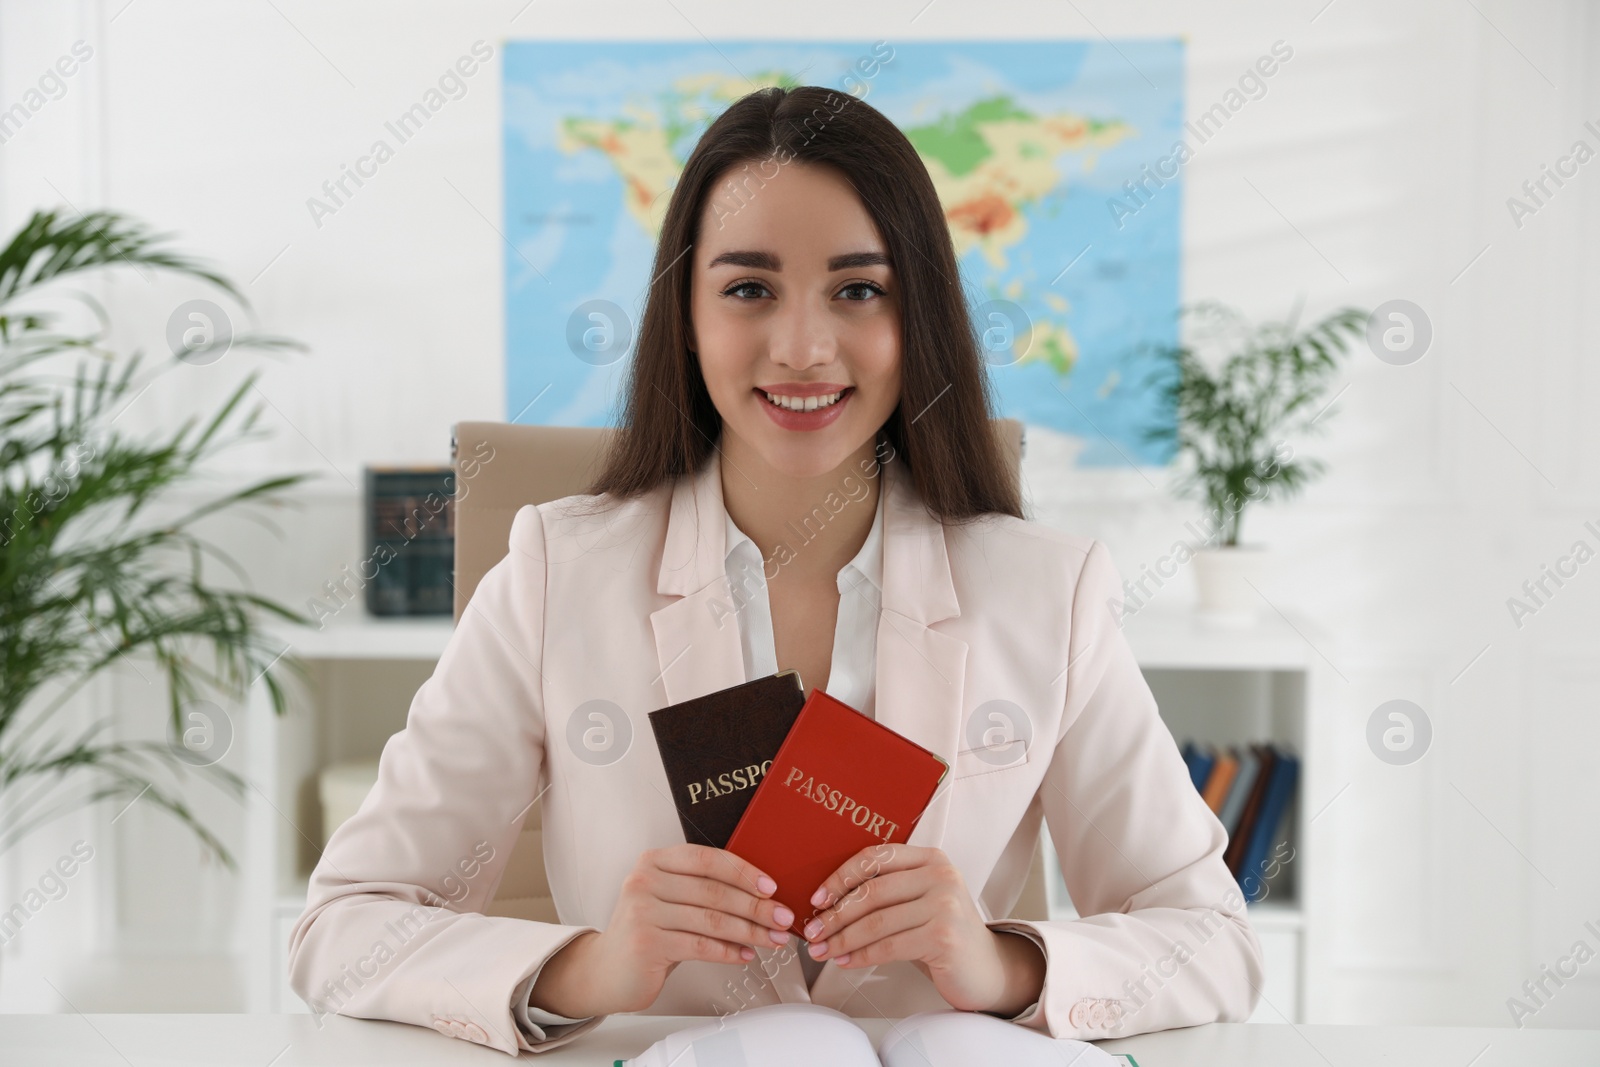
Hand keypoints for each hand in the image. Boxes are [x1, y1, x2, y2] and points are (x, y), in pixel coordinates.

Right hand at [529, 843, 793, 1016]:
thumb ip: (702, 888)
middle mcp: (645, 881)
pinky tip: (745, 955)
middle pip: (714, 891)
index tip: (771, 887)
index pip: (708, 859)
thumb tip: (760, 892)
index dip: (744, 872)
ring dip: (750, 931)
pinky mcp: (646, 943)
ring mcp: (643, 911)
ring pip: (712, 920)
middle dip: (756, 906)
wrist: (606, 970)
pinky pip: (701, 946)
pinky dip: (729, 952)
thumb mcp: (669, 899)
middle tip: (783, 917)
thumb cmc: (648, 931)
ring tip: (773, 939)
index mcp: (654, 861)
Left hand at [799, 843, 1043, 1015]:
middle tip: (813, 931)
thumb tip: (829, 900)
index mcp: (931, 858)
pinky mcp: (944, 937)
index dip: (841, 876)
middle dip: (835, 914)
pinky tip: (846, 961)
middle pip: (873, 891)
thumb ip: (888, 889)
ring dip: (843, 938)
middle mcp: (941, 875)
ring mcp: (945, 905)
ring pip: (877, 921)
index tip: (817, 898)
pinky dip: (861, 955)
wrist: (986, 968)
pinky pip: (889, 946)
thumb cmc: (943, 933)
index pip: (876, 857)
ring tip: (823, 949)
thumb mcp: (920, 899)